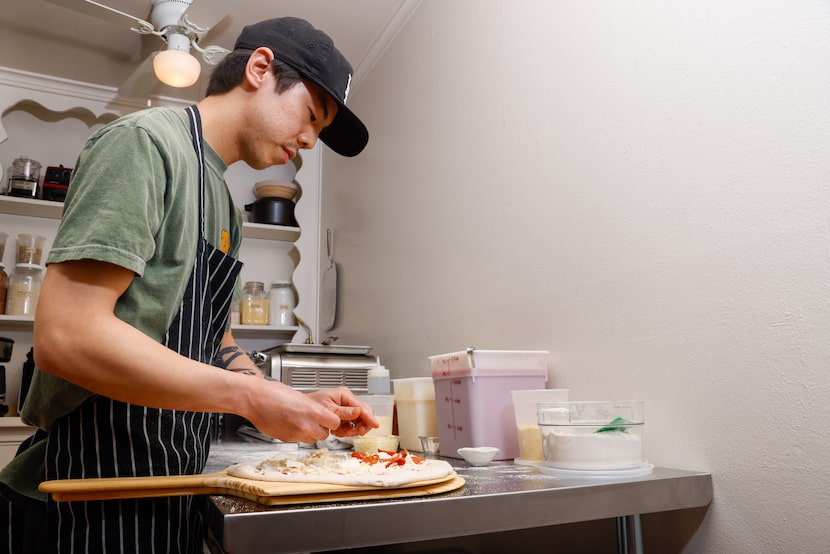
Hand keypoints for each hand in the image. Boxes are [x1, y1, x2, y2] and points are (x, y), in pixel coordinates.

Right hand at [244, 383, 378, 443]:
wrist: (256, 399)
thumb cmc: (274, 393)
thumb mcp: (301, 397)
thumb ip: (313, 407)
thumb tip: (320, 412)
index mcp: (314, 412)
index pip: (335, 423)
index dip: (331, 421)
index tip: (329, 418)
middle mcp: (307, 425)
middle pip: (325, 435)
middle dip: (322, 428)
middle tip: (315, 421)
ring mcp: (296, 434)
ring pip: (312, 440)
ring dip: (311, 433)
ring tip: (301, 422)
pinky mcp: (286, 439)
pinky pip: (299, 440)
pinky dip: (298, 435)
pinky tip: (291, 424)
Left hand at [307, 387, 379, 436]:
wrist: (303, 411)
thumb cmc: (312, 405)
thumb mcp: (328, 409)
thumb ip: (344, 412)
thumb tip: (358, 412)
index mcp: (344, 395)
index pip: (361, 407)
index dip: (369, 417)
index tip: (375, 425)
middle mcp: (347, 401)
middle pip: (364, 413)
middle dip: (360, 425)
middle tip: (355, 432)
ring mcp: (346, 409)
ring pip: (359, 421)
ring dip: (352, 430)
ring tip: (341, 432)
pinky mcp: (344, 416)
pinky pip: (351, 425)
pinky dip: (346, 431)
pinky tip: (338, 431)